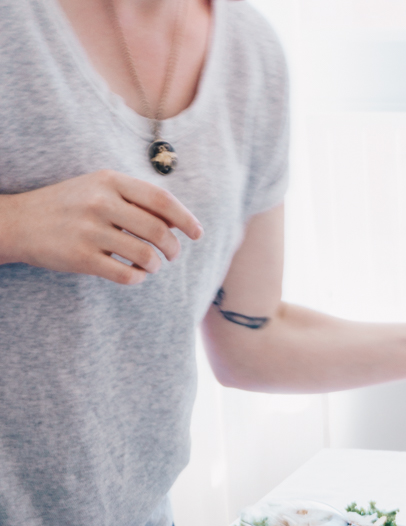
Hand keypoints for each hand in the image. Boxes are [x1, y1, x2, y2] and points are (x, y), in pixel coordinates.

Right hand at [0, 170, 202, 284]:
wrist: (20, 221)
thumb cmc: (69, 206)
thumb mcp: (98, 189)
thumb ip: (135, 200)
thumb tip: (177, 222)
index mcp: (109, 180)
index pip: (160, 199)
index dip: (185, 219)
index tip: (197, 233)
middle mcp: (101, 202)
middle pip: (158, 230)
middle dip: (173, 248)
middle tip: (171, 254)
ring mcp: (90, 230)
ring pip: (146, 255)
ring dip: (156, 266)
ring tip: (151, 265)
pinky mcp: (82, 258)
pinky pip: (127, 275)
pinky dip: (138, 278)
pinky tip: (134, 274)